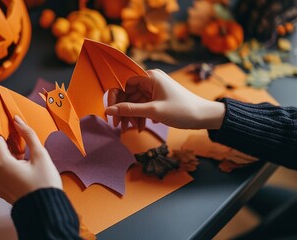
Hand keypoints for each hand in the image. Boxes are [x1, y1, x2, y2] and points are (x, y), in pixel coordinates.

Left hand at [0, 116, 61, 203]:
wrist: (45, 210)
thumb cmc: (44, 185)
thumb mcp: (40, 155)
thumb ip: (28, 135)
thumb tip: (18, 121)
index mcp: (0, 162)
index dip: (6, 130)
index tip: (16, 128)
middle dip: (9, 142)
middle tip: (24, 142)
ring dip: (9, 154)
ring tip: (26, 156)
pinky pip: (0, 171)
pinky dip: (8, 165)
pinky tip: (23, 166)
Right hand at [106, 69, 224, 129]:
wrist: (205, 116)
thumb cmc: (182, 110)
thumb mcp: (153, 111)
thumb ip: (129, 110)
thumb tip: (108, 110)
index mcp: (150, 76)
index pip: (124, 83)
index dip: (115, 98)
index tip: (110, 113)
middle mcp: (151, 80)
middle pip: (128, 94)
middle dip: (124, 111)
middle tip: (119, 127)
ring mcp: (155, 89)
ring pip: (136, 102)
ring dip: (133, 116)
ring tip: (134, 129)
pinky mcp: (159, 98)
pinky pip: (144, 105)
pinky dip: (141, 116)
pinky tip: (143, 126)